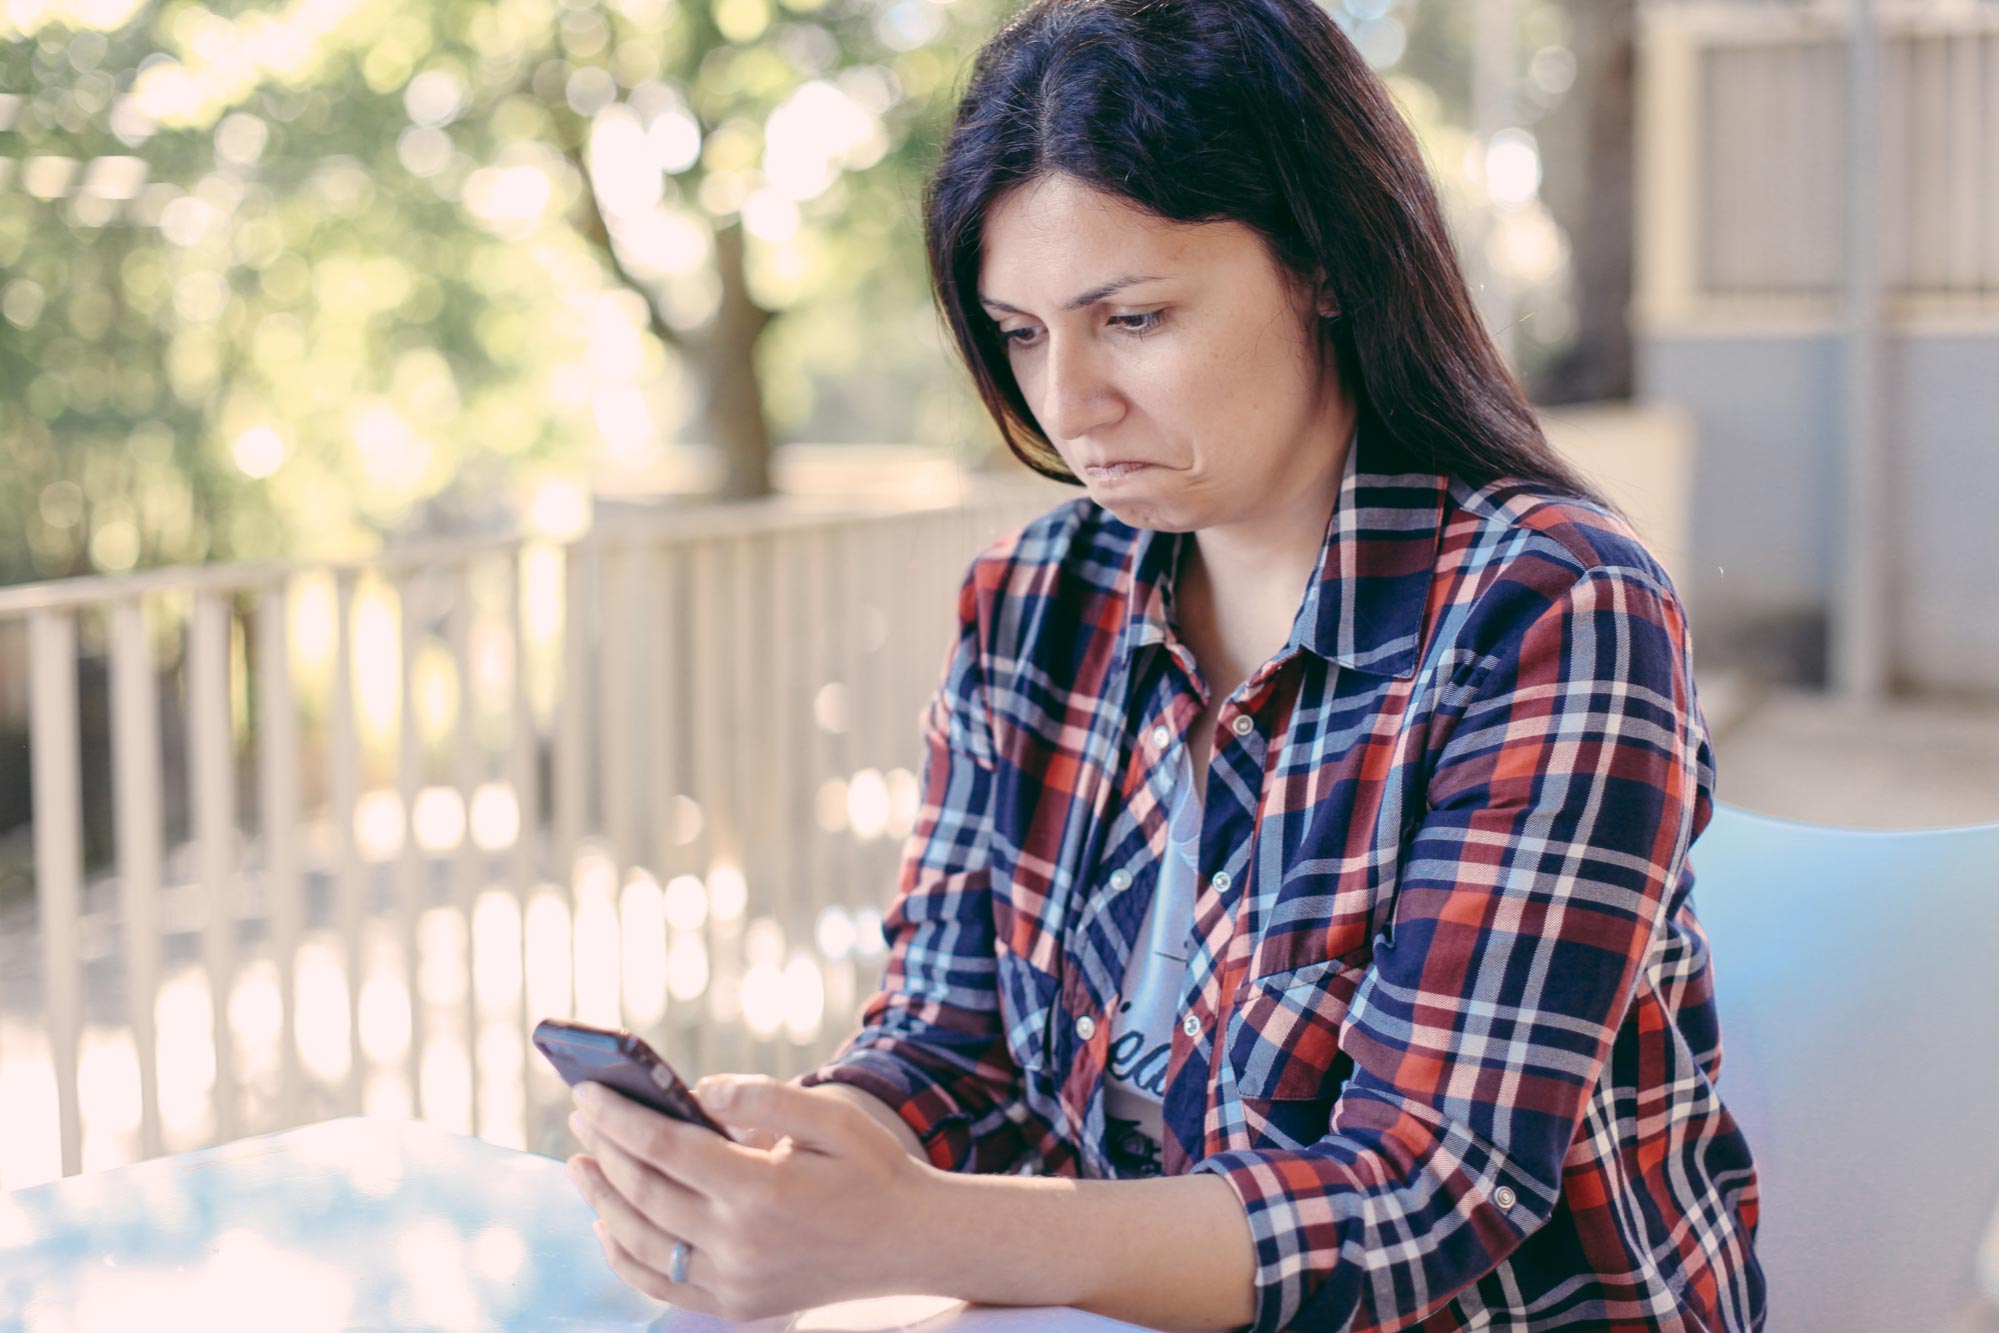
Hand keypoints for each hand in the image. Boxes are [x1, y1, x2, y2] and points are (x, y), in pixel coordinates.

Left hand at [566, 1073, 936, 1322]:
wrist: (912, 1243)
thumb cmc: (872, 1170)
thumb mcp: (832, 1117)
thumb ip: (764, 1098)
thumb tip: (700, 1090)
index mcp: (763, 1189)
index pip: (665, 1147)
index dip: (619, 1117)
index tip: (587, 1090)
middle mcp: (741, 1243)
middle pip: (643, 1191)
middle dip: (602, 1148)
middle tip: (579, 1114)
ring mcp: (735, 1282)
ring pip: (641, 1242)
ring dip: (601, 1200)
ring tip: (580, 1164)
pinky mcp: (736, 1306)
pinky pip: (661, 1285)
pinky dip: (625, 1257)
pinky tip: (609, 1224)